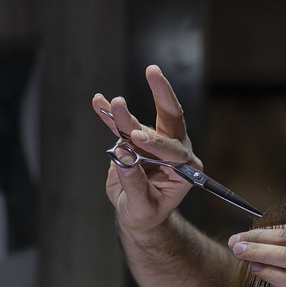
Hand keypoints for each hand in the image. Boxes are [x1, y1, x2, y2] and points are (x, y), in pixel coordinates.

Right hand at [92, 65, 202, 232]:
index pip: (174, 151)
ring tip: (111, 102)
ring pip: (139, 123)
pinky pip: (122, 126)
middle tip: (152, 73)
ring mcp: (153, 142)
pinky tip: (99, 101)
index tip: (136, 138)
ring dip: (124, 112)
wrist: (137, 213)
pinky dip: (110, 115)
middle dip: (162, 95)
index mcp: (186, 169)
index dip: (156, 144)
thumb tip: (123, 159)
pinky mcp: (134, 140)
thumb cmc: (146, 214)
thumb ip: (135, 184)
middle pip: (170, 117)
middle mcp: (174, 150)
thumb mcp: (142, 207)